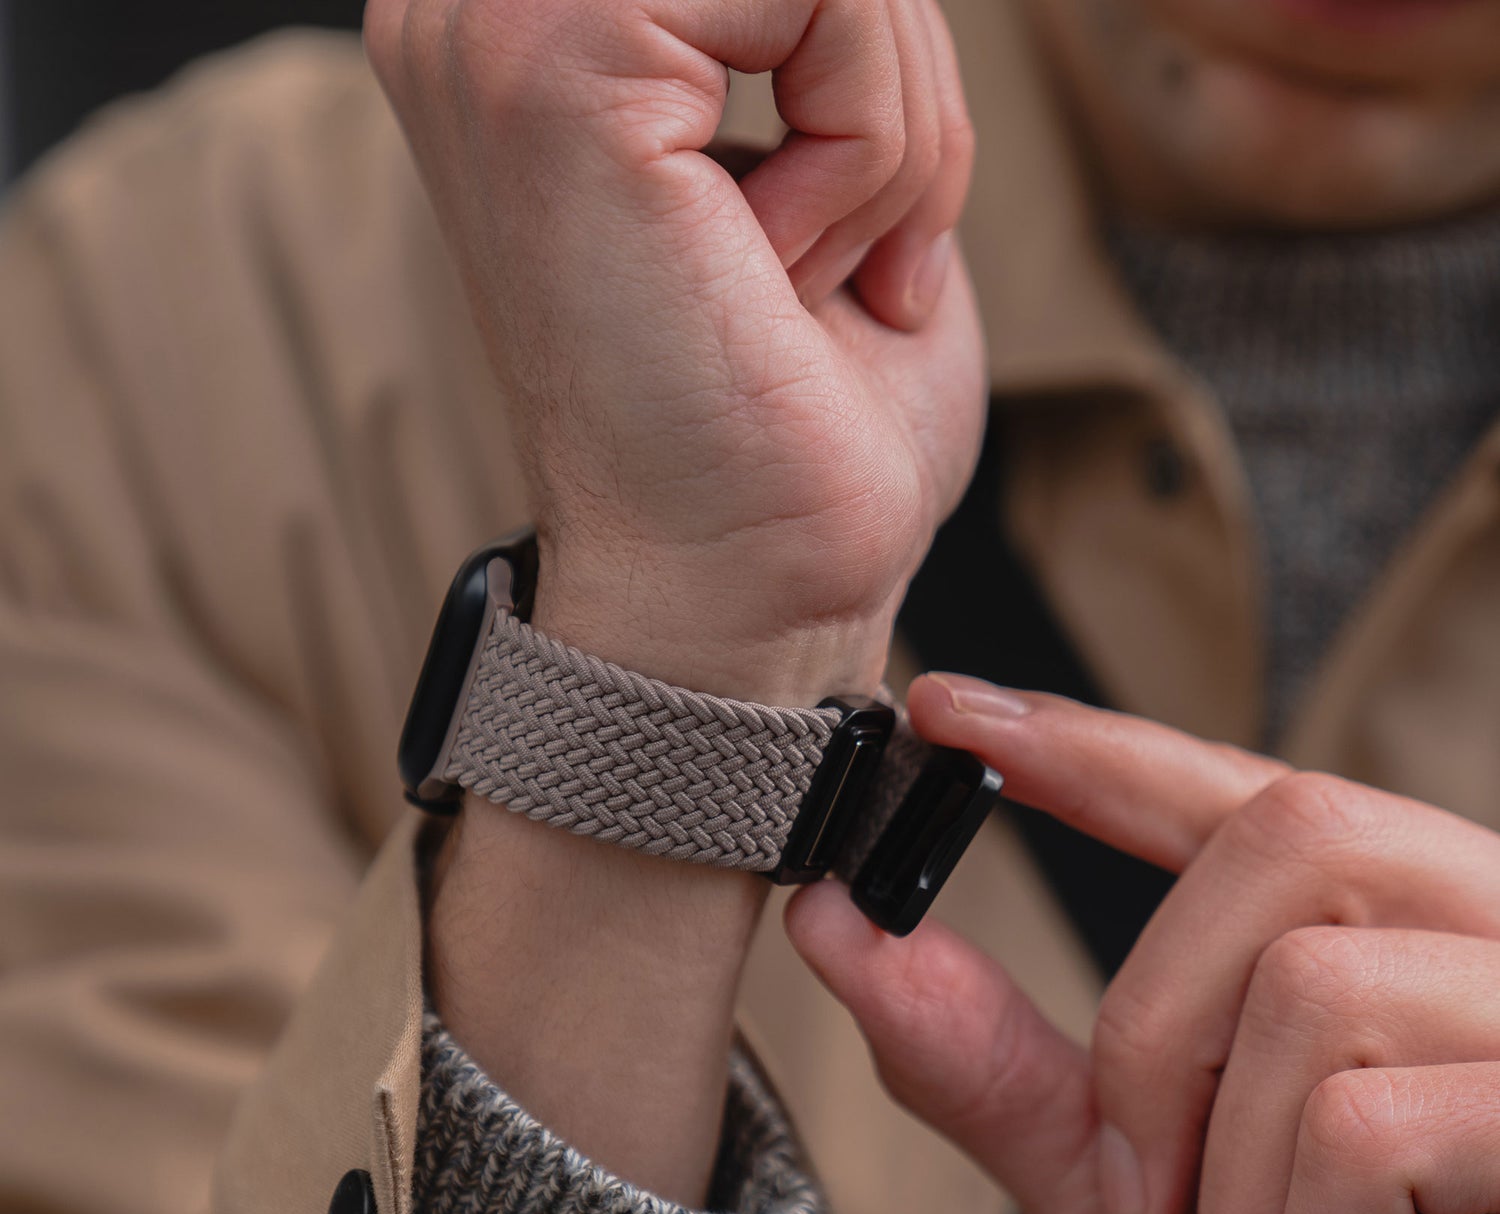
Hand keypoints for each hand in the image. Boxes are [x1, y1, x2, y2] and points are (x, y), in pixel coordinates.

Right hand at [365, 0, 985, 701]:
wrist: (745, 585)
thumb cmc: (793, 427)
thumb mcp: (837, 159)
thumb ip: (825, 22)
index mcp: (537, 27)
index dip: (861, 52)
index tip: (843, 223)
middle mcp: (482, 7)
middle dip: (890, 78)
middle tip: (852, 254)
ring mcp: (498, 26)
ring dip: (888, 129)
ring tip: (807, 273)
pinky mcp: (553, 68)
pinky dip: (873, 145)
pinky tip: (785, 268)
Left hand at [788, 675, 1499, 1213]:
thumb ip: (1009, 1068)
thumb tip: (842, 923)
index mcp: (1408, 960)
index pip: (1249, 800)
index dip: (1099, 745)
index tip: (947, 710)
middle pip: (1292, 836)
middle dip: (1157, 1033)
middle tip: (1151, 1204)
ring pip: (1316, 994)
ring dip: (1237, 1205)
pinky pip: (1374, 1132)